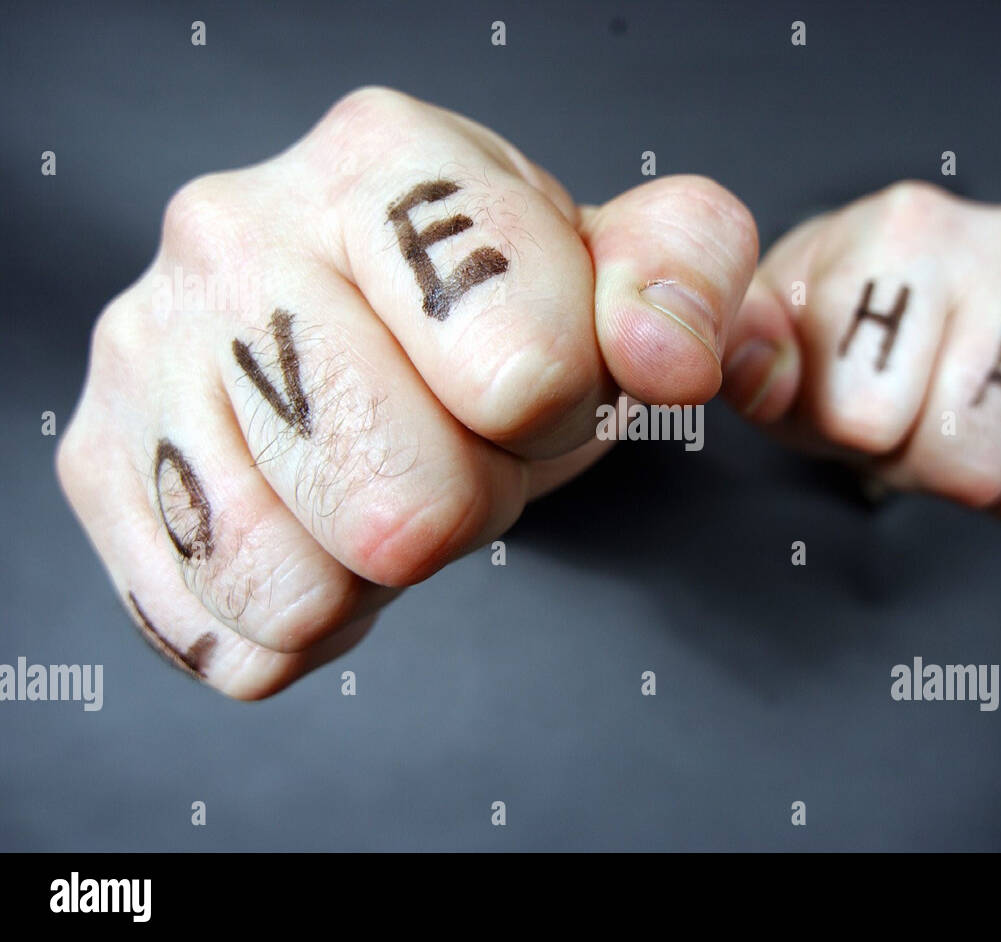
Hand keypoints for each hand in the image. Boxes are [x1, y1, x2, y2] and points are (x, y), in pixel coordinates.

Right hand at [57, 87, 757, 697]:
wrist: (386, 329)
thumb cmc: (504, 305)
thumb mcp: (622, 269)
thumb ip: (680, 280)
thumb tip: (669, 355)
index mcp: (382, 159)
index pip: (522, 372)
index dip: (560, 412)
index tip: (536, 379)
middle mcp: (235, 236)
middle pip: (409, 508)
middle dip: (465, 504)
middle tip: (449, 441)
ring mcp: (148, 354)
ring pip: (300, 590)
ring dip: (373, 571)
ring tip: (376, 479)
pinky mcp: (99, 466)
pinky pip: (224, 637)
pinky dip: (299, 619)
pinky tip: (313, 529)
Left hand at [722, 181, 1000, 535]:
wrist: (896, 309)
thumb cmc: (825, 335)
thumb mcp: (763, 347)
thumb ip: (745, 355)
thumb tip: (760, 371)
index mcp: (904, 230)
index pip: (873, 416)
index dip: (852, 437)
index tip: (849, 398)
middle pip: (969, 456)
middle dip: (924, 466)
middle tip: (910, 420)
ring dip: (988, 484)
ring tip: (958, 424)